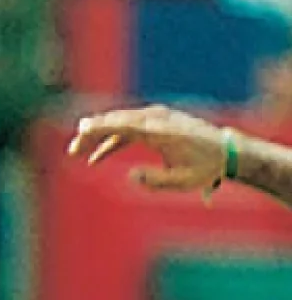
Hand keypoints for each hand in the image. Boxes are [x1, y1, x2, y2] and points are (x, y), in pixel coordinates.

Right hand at [67, 104, 229, 196]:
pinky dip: (113, 140)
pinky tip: (98, 156)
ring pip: (120, 123)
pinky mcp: (156, 122)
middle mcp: (156, 119)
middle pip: (117, 121)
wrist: (226, 151)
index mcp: (161, 131)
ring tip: (78, 151)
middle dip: (92, 134)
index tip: (82, 129)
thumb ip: (156, 181)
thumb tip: (130, 176)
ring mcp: (156, 117)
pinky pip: (128, 129)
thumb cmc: (206, 168)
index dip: (102, 127)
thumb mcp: (184, 181)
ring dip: (99, 136)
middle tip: (73, 150)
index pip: (125, 125)